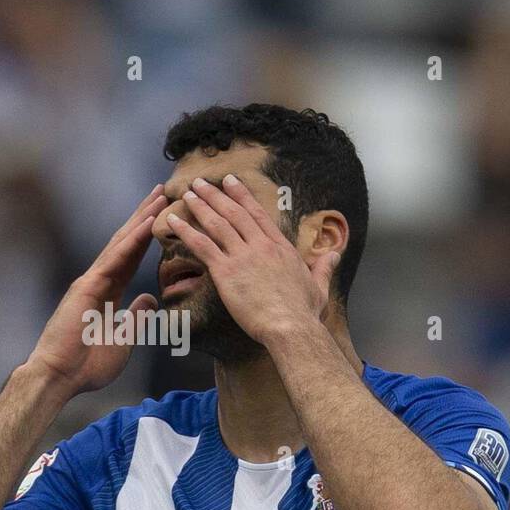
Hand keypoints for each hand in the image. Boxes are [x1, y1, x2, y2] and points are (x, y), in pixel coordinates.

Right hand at [24, 185, 165, 396]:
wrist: (60, 377)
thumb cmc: (86, 365)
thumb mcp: (123, 340)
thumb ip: (136, 317)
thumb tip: (150, 298)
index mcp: (106, 293)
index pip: (132, 259)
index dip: (147, 238)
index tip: (163, 218)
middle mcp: (98, 281)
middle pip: (126, 242)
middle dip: (145, 216)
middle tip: (163, 191)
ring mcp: (91, 281)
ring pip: (121, 243)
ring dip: (142, 219)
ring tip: (159, 196)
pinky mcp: (87, 287)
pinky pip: (115, 259)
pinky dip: (132, 240)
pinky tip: (148, 223)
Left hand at [168, 175, 337, 344]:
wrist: (290, 327)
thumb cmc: (304, 313)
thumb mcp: (319, 286)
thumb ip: (324, 267)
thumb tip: (336, 255)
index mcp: (280, 247)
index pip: (258, 214)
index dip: (242, 196)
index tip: (231, 182)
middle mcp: (260, 246)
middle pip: (234, 213)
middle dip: (216, 195)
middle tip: (201, 183)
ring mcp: (242, 256)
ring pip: (217, 224)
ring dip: (200, 206)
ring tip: (187, 194)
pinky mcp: (226, 272)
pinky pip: (202, 246)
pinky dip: (186, 231)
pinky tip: (173, 221)